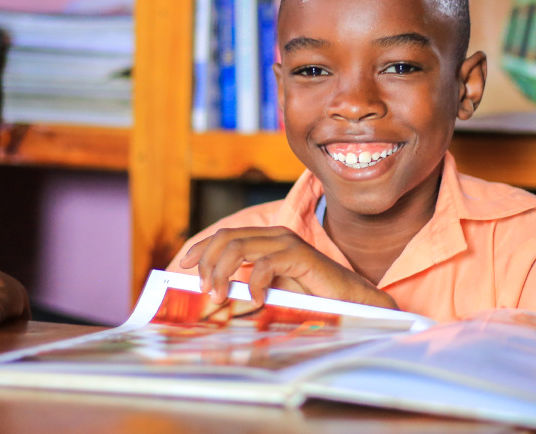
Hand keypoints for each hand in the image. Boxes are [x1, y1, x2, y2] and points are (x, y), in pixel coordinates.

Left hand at [178, 226, 397, 309]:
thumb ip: (247, 285)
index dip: (201, 246)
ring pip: (238, 247)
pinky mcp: (299, 255)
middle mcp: (274, 235)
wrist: (350, 300)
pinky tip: (258, 300)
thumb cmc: (311, 298)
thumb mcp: (271, 290)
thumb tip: (212, 295)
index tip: (184, 265)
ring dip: (222, 273)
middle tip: (203, 292)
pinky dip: (254, 283)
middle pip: (226, 238)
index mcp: (266, 239)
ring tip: (219, 296)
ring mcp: (286, 242)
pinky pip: (265, 264)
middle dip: (207, 264)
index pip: (225, 235)